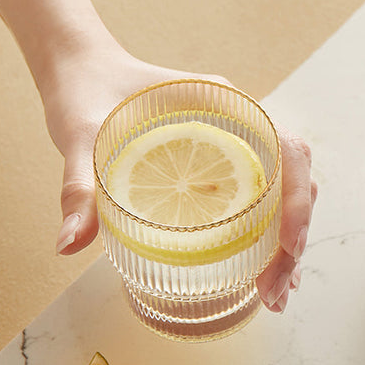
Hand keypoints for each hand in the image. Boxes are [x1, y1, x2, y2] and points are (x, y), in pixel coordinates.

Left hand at [41, 36, 315, 313]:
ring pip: (286, 197)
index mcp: (227, 108)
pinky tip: (261, 275)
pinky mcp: (223, 168)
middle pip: (295, 184)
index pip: (289, 152)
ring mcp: (237, 148)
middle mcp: (243, 128)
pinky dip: (269, 240)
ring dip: (288, 246)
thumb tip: (67, 246)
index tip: (288, 247)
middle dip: (295, 240)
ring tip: (276, 295)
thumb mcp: (80, 136)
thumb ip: (79, 188)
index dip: (297, 202)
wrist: (79, 70)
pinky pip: (262, 201)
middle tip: (276, 292)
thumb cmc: (86, 91)